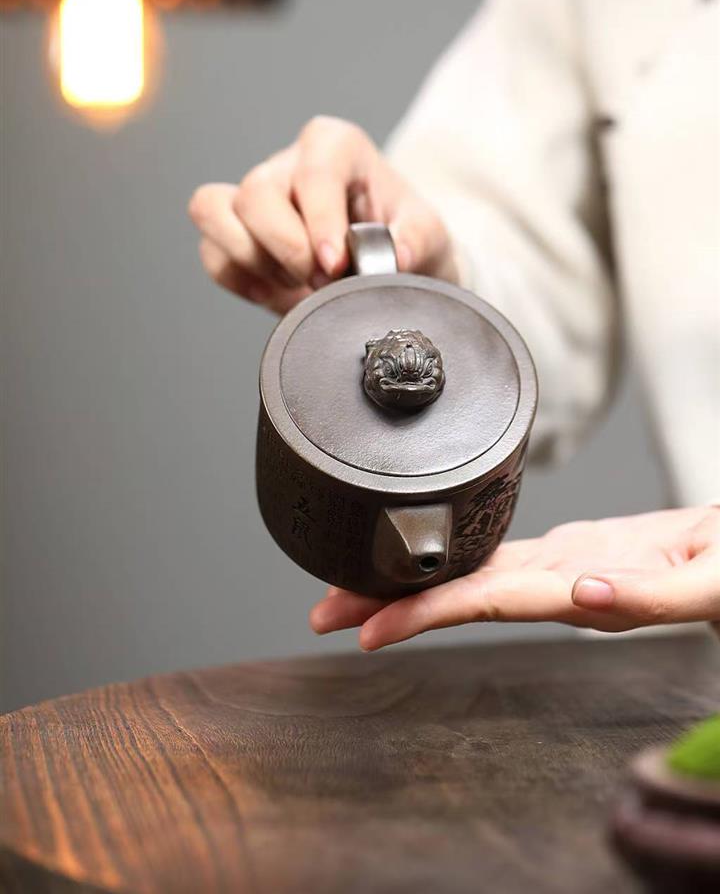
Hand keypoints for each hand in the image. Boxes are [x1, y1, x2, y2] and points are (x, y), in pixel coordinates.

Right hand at [188, 116, 457, 312]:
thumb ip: (417, 240)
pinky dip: (242, 282)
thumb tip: (395, 255)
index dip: (320, 220)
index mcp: (336, 147)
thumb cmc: (406, 238)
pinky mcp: (232, 232)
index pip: (315, 171)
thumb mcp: (429, 236)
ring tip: (298, 285)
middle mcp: (288, 164)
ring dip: (253, 259)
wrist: (392, 265)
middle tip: (320, 281)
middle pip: (255, 192)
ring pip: (214, 211)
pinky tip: (281, 295)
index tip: (336, 264)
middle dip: (284, 247)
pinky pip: (212, 254)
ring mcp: (254, 196)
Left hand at [310, 507, 719, 649]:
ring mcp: (557, 568)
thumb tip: (579, 590)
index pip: (485, 605)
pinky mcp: (569, 549)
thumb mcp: (703, 582)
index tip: (368, 628)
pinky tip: (422, 556)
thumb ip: (646, 594)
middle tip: (321, 611)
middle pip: (457, 597)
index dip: (423, 615)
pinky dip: (453, 556)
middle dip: (388, 605)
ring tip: (349, 587)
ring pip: (471, 577)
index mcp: (578, 594)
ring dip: (409, 584)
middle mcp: (555, 585)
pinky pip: (498, 554)